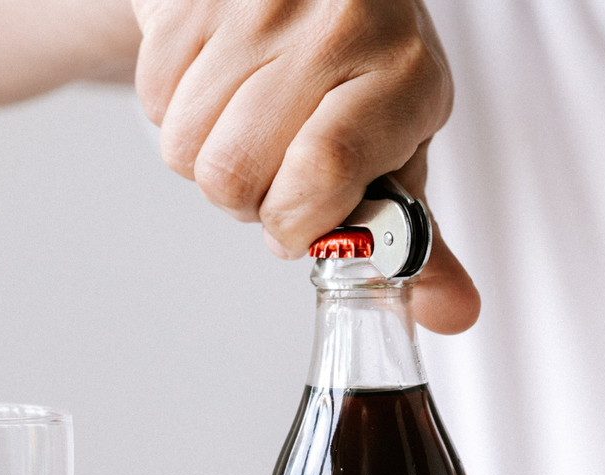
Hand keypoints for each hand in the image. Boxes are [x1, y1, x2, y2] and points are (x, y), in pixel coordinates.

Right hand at [131, 0, 478, 332]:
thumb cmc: (357, 62)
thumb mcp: (396, 140)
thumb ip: (414, 234)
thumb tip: (449, 313)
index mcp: (404, 72)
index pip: (325, 171)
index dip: (293, 220)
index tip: (298, 224)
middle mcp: (338, 25)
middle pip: (236, 173)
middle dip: (244, 196)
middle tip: (273, 161)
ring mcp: (260, 2)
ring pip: (186, 146)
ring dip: (205, 156)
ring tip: (244, 117)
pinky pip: (155, 99)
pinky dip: (174, 108)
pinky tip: (214, 77)